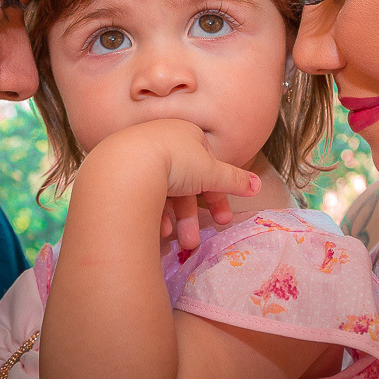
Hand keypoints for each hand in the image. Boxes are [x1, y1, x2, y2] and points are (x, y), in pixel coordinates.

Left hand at [84, 119, 260, 247]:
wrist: (124, 167)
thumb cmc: (174, 162)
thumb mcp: (211, 173)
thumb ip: (235, 180)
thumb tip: (258, 185)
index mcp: (186, 134)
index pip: (208, 166)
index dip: (218, 195)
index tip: (223, 219)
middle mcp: (162, 140)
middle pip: (184, 183)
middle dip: (192, 217)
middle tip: (195, 242)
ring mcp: (139, 154)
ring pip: (163, 192)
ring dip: (174, 221)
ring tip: (178, 244)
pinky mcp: (121, 171)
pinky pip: (142, 194)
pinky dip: (153, 214)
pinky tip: (158, 233)